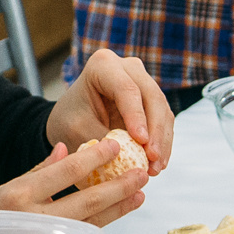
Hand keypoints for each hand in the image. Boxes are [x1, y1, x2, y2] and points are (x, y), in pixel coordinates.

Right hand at [0, 138, 147, 226]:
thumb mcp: (5, 188)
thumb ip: (39, 171)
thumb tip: (68, 149)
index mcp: (19, 194)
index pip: (66, 172)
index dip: (95, 158)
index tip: (114, 145)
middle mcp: (33, 219)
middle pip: (87, 201)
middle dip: (119, 187)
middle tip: (142, 174)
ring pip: (91, 224)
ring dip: (118, 209)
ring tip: (139, 195)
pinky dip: (102, 224)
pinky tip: (117, 213)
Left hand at [46, 48, 174, 175]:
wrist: (71, 119)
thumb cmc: (70, 120)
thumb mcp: (78, 130)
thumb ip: (102, 141)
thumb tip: (128, 156)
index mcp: (102, 65)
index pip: (125, 89)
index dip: (136, 115)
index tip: (142, 141)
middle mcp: (128, 67)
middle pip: (151, 97)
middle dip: (155, 131)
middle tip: (153, 159)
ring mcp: (142, 81)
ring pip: (162, 110)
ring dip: (162, 141)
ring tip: (155, 168)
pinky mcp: (151, 100)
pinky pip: (163, 120)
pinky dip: (162, 143)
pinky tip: (157, 163)